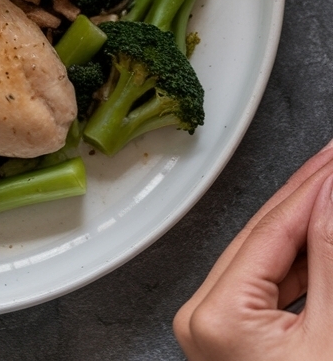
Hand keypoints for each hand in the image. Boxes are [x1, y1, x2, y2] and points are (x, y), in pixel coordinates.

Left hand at [174, 141, 332, 359]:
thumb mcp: (332, 333)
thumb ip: (330, 256)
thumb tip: (330, 194)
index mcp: (218, 316)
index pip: (274, 228)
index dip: (314, 186)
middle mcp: (203, 318)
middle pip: (268, 235)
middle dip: (311, 195)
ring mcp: (216, 330)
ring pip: (270, 256)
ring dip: (310, 225)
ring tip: (332, 185)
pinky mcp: (234, 340)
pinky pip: (270, 286)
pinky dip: (304, 262)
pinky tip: (325, 233)